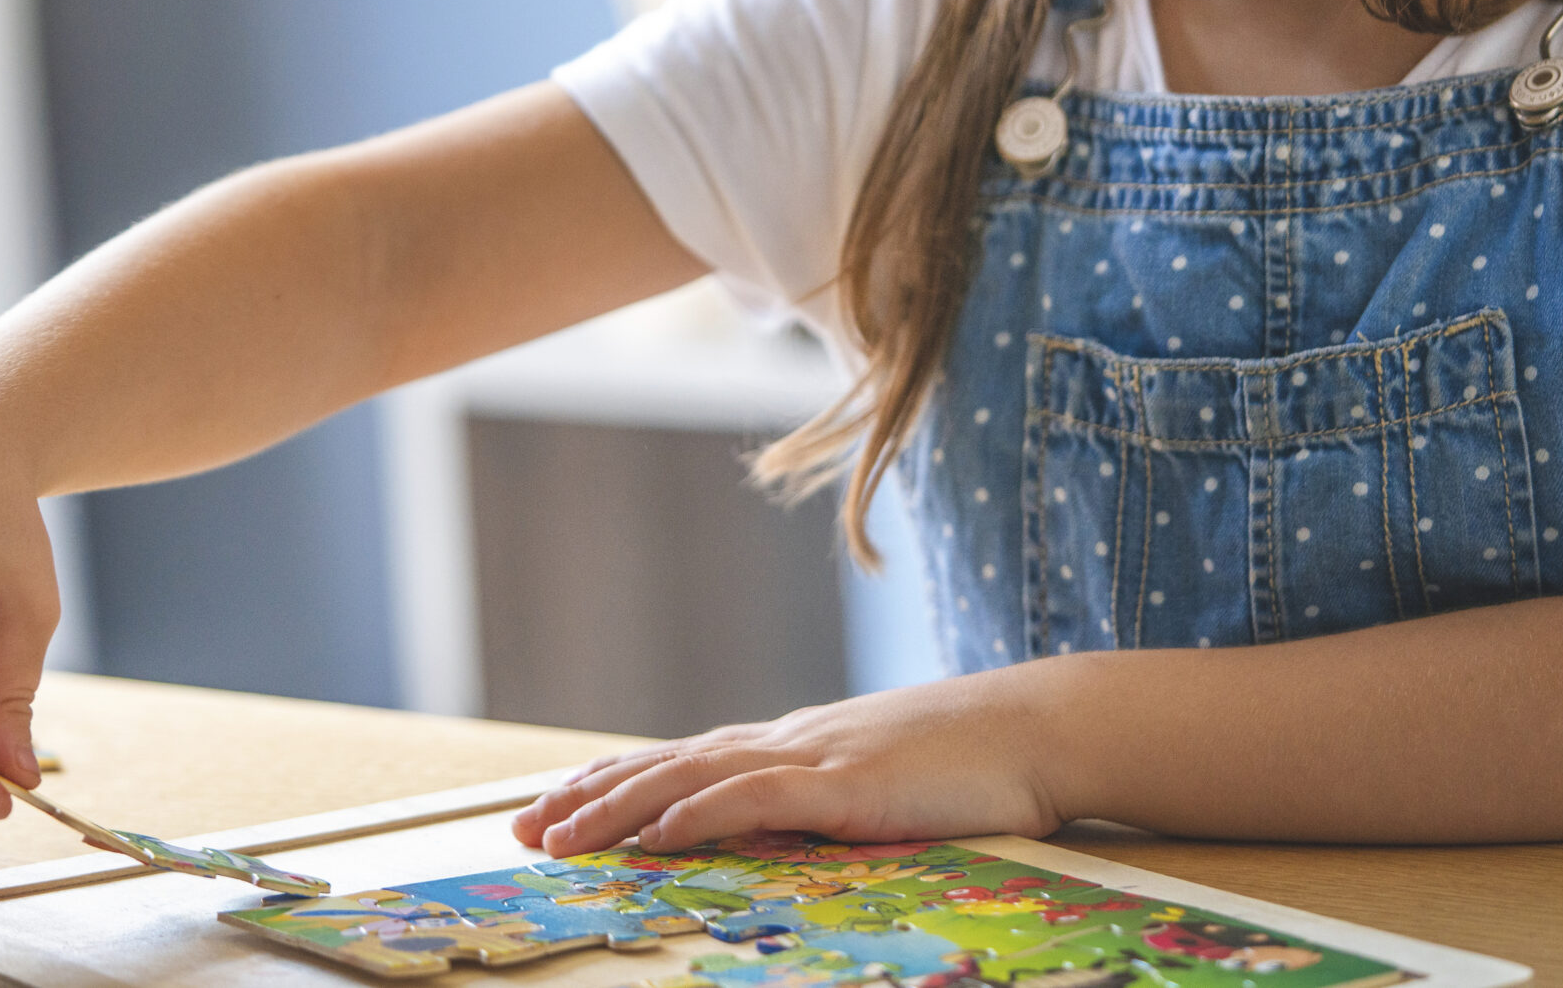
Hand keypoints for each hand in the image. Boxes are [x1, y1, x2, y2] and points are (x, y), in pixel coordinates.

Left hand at [511, 669, 1069, 854]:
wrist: (1037, 726)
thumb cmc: (972, 762)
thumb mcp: (880, 779)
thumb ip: (824, 798)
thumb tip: (778, 826)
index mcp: (795, 744)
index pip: (684, 758)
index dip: (617, 780)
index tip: (557, 804)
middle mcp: (788, 742)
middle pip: (667, 764)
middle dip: (590, 797)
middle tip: (525, 828)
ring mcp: (813, 757)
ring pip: (692, 777)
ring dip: (619, 807)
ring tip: (561, 836)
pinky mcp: (844, 783)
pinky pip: (755, 797)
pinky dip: (698, 812)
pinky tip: (655, 831)